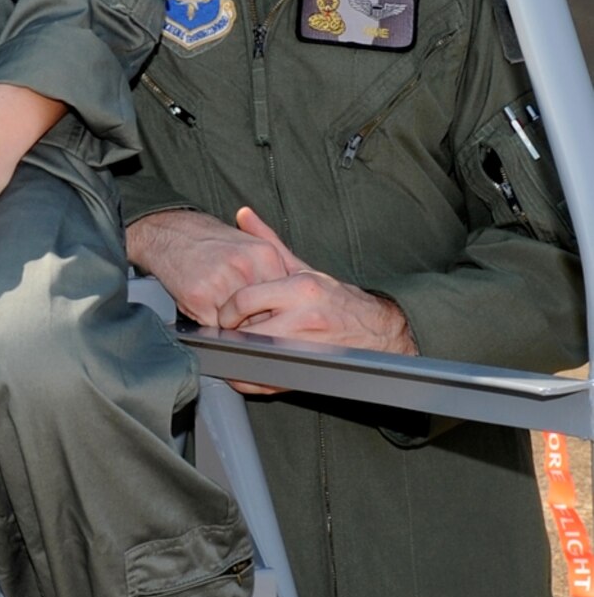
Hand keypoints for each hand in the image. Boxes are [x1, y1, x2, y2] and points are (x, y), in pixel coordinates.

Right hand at [124, 206, 296, 326]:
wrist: (172, 233)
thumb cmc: (211, 242)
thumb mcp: (252, 246)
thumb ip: (274, 272)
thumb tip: (290, 306)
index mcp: (265, 255)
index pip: (282, 300)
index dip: (275, 312)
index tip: (269, 317)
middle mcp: (245, 267)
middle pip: (263, 315)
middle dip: (255, 321)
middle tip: (245, 317)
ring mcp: (221, 282)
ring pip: (239, 324)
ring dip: (232, 324)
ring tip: (222, 307)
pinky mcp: (199, 296)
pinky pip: (215, 326)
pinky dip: (212, 322)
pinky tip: (207, 306)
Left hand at [126, 206, 414, 393]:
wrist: (372, 330)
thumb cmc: (332, 297)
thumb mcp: (301, 267)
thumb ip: (268, 242)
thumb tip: (242, 214)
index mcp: (300, 289)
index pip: (245, 300)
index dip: (226, 309)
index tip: (224, 312)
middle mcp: (303, 319)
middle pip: (246, 331)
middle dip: (230, 332)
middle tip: (226, 331)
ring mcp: (306, 349)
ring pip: (254, 357)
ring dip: (237, 355)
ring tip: (235, 348)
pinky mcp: (306, 372)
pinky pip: (265, 382)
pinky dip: (248, 378)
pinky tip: (246, 368)